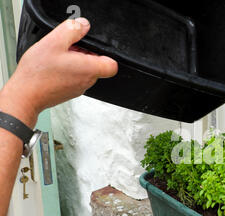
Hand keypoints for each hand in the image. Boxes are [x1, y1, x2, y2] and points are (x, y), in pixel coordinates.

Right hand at [0, 18, 117, 126]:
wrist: (25, 94)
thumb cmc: (39, 73)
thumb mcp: (54, 42)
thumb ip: (72, 30)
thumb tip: (83, 25)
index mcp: (89, 69)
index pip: (112, 65)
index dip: (104, 54)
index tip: (90, 48)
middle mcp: (88, 81)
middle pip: (96, 65)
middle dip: (84, 54)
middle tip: (67, 50)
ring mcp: (79, 88)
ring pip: (85, 71)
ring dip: (74, 62)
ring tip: (58, 58)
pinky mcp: (70, 92)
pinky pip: (74, 78)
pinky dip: (67, 70)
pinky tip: (54, 67)